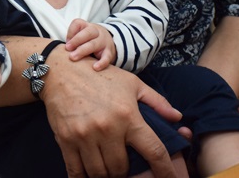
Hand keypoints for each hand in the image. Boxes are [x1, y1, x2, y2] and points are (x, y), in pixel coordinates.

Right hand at [40, 48, 180, 177]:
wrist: (61, 71)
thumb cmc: (99, 76)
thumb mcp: (131, 83)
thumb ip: (156, 101)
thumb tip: (177, 117)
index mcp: (128, 116)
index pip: (154, 151)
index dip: (165, 171)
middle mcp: (107, 128)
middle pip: (121, 168)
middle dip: (124, 171)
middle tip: (122, 165)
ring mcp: (85, 135)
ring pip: (100, 173)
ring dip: (105, 175)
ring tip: (106, 167)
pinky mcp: (66, 139)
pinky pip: (76, 171)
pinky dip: (83, 177)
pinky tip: (88, 175)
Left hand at [66, 18, 116, 70]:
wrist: (110, 42)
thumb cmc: (90, 40)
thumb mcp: (82, 35)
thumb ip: (72, 40)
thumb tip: (64, 50)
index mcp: (87, 26)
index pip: (77, 23)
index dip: (70, 32)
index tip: (66, 42)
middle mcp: (96, 32)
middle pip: (87, 33)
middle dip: (76, 41)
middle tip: (67, 49)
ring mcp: (103, 41)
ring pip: (94, 44)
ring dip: (82, 51)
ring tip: (73, 57)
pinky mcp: (109, 52)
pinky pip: (106, 57)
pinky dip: (101, 62)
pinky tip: (95, 67)